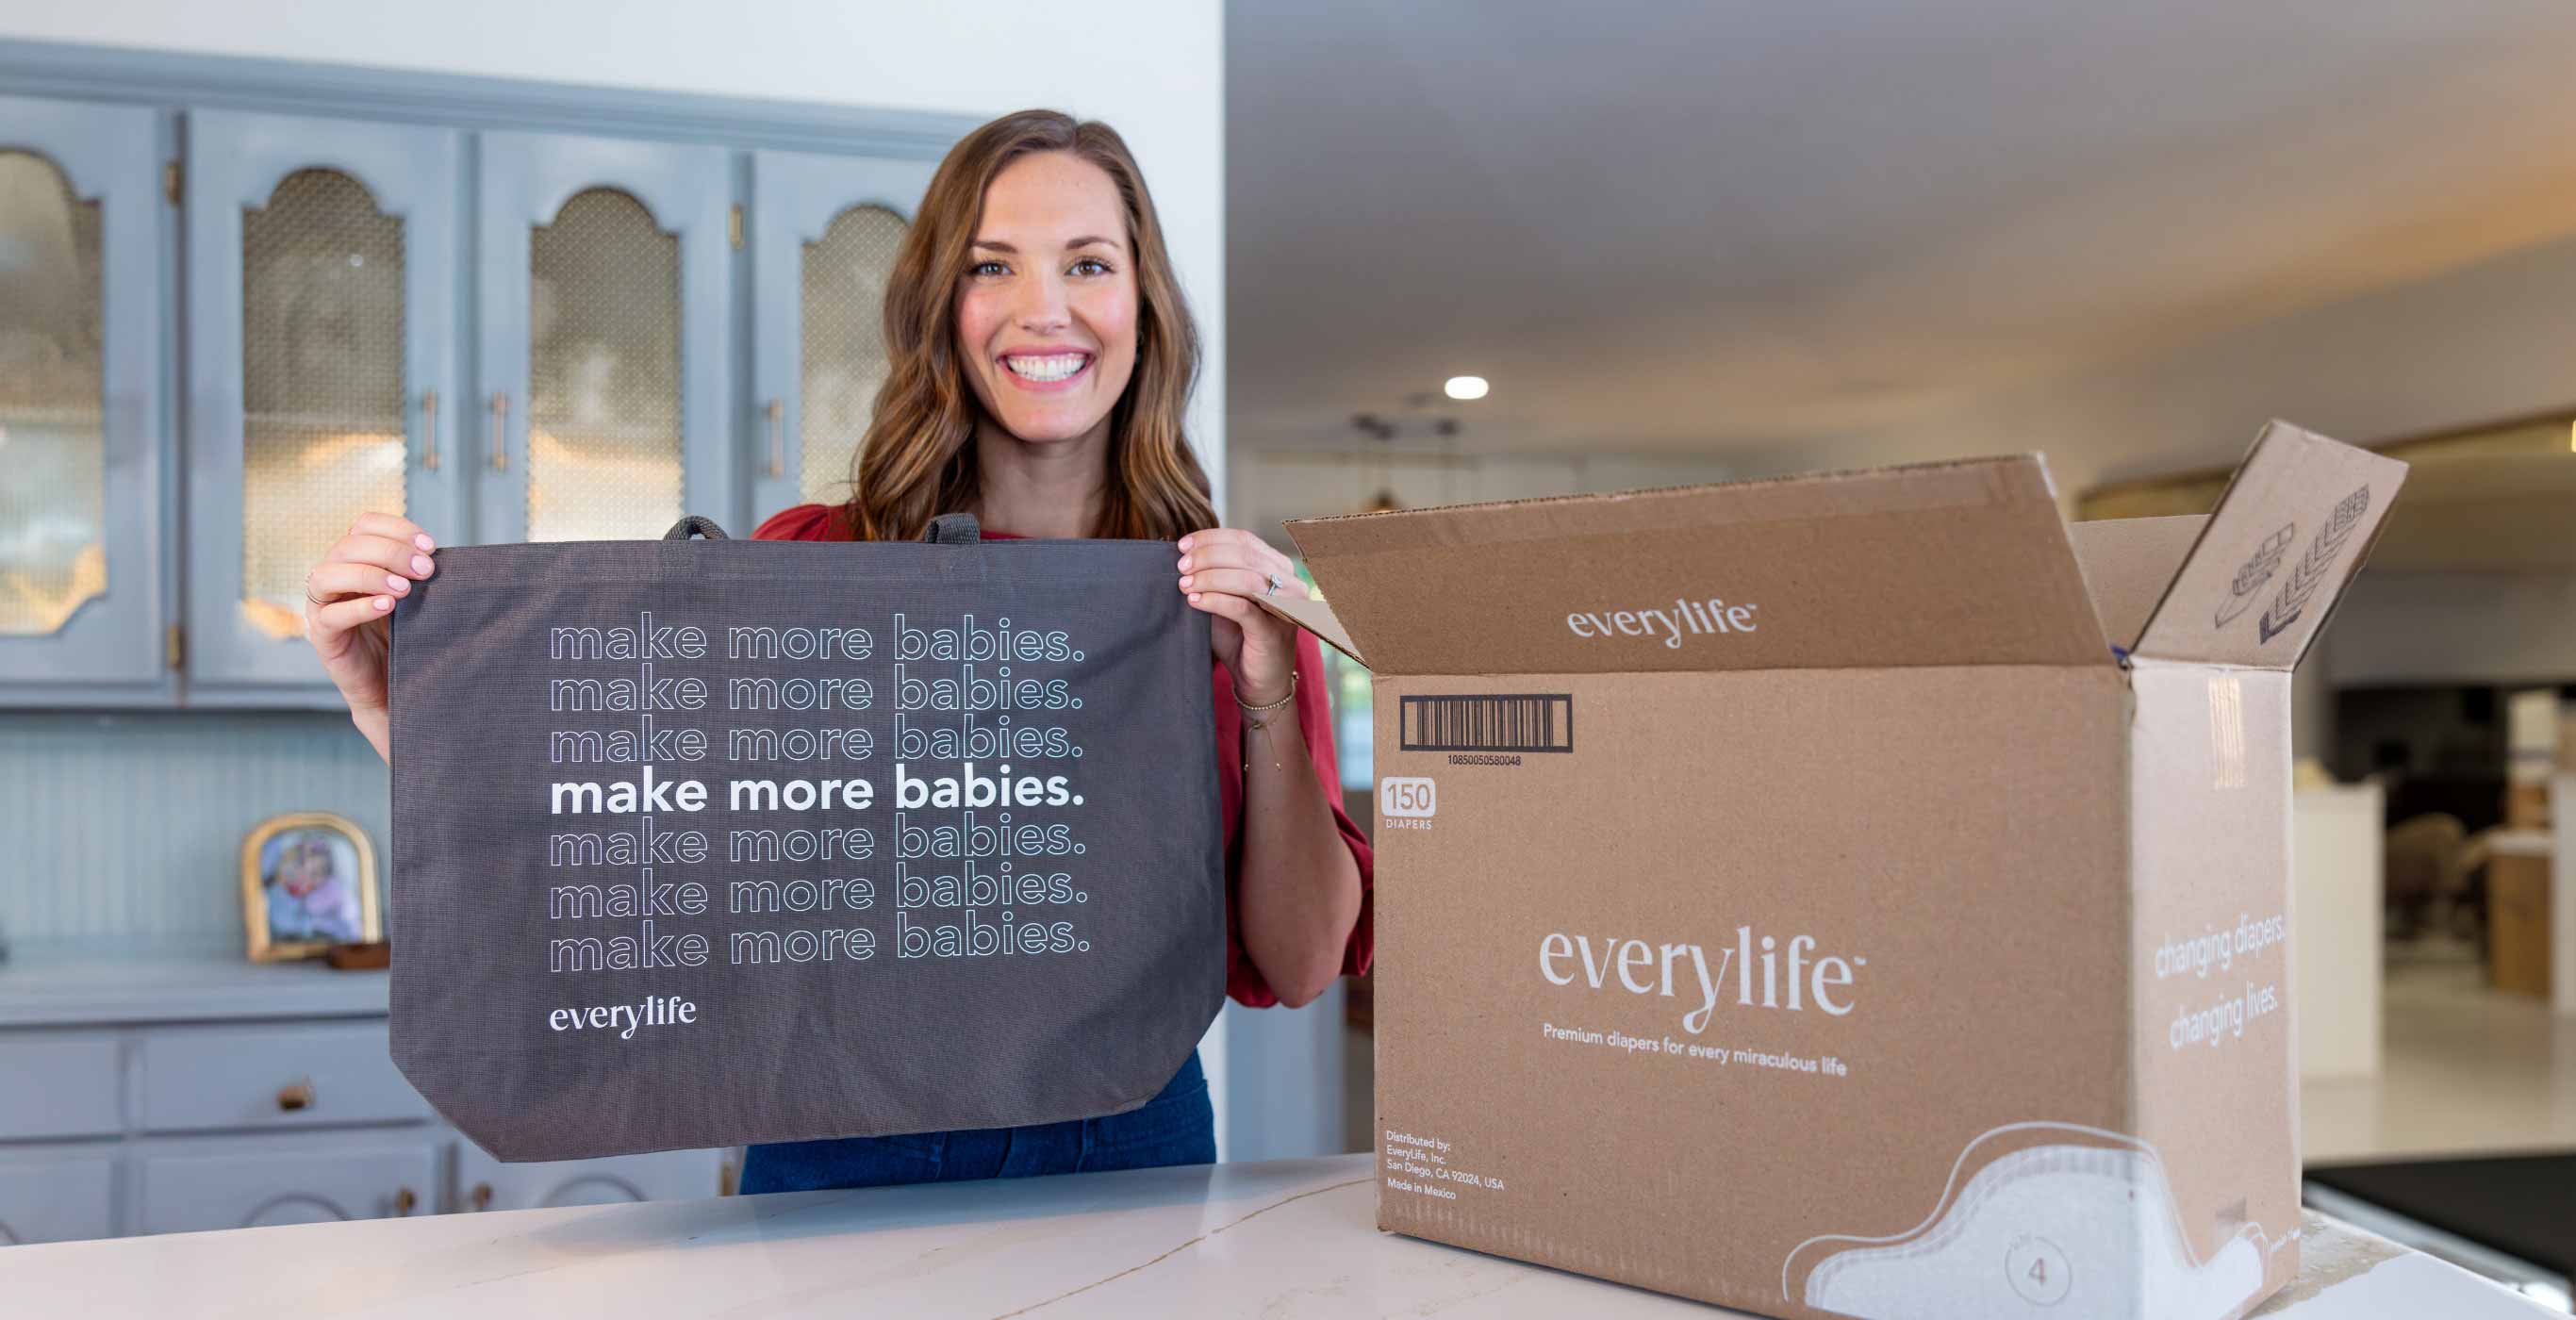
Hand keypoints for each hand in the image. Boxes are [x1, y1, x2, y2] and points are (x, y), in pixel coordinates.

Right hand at [302, 512, 436, 757]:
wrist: (393, 686)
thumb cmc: (405, 635)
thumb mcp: (414, 596)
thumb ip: (416, 572)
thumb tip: (438, 555)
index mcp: (354, 559)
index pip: (364, 525)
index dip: (396, 529)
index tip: (430, 547)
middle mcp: (332, 577)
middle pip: (348, 546)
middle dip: (391, 553)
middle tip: (425, 570)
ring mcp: (321, 606)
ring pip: (327, 575)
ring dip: (370, 575)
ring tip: (404, 589)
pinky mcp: (321, 635)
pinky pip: (330, 615)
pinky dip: (359, 607)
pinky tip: (387, 606)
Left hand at [1176, 528, 1305, 705]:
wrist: (1259, 683)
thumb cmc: (1240, 639)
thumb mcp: (1225, 599)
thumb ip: (1215, 575)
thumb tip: (1184, 554)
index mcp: (1278, 568)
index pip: (1244, 540)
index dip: (1211, 539)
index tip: (1182, 546)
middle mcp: (1289, 583)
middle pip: (1245, 555)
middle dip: (1207, 557)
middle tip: (1181, 566)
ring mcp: (1286, 607)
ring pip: (1246, 579)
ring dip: (1210, 578)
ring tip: (1185, 585)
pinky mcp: (1274, 631)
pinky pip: (1242, 608)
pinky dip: (1215, 600)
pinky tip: (1194, 601)